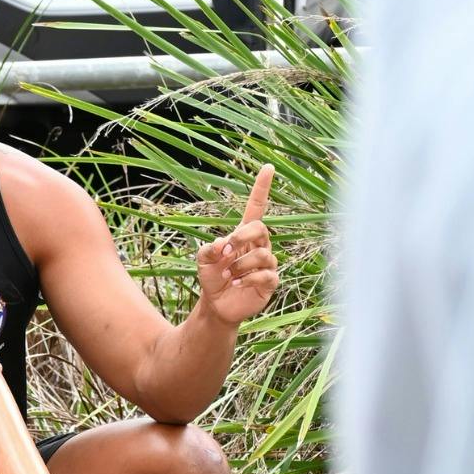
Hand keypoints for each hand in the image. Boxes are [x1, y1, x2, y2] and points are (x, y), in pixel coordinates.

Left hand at [196, 164, 279, 325]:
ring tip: (229, 275)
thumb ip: (208, 249)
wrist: (217, 305)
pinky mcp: (270, 281)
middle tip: (226, 252)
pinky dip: (249, 278)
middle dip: (243, 237)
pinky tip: (237, 283)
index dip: (262, 188)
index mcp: (244, 235)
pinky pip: (267, 274)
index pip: (257, 206)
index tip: (268, 167)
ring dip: (241, 264)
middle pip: (261, 228)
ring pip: (263, 254)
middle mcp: (259, 245)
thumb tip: (224, 245)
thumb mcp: (202, 260)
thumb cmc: (212, 278)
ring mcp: (267, 263)